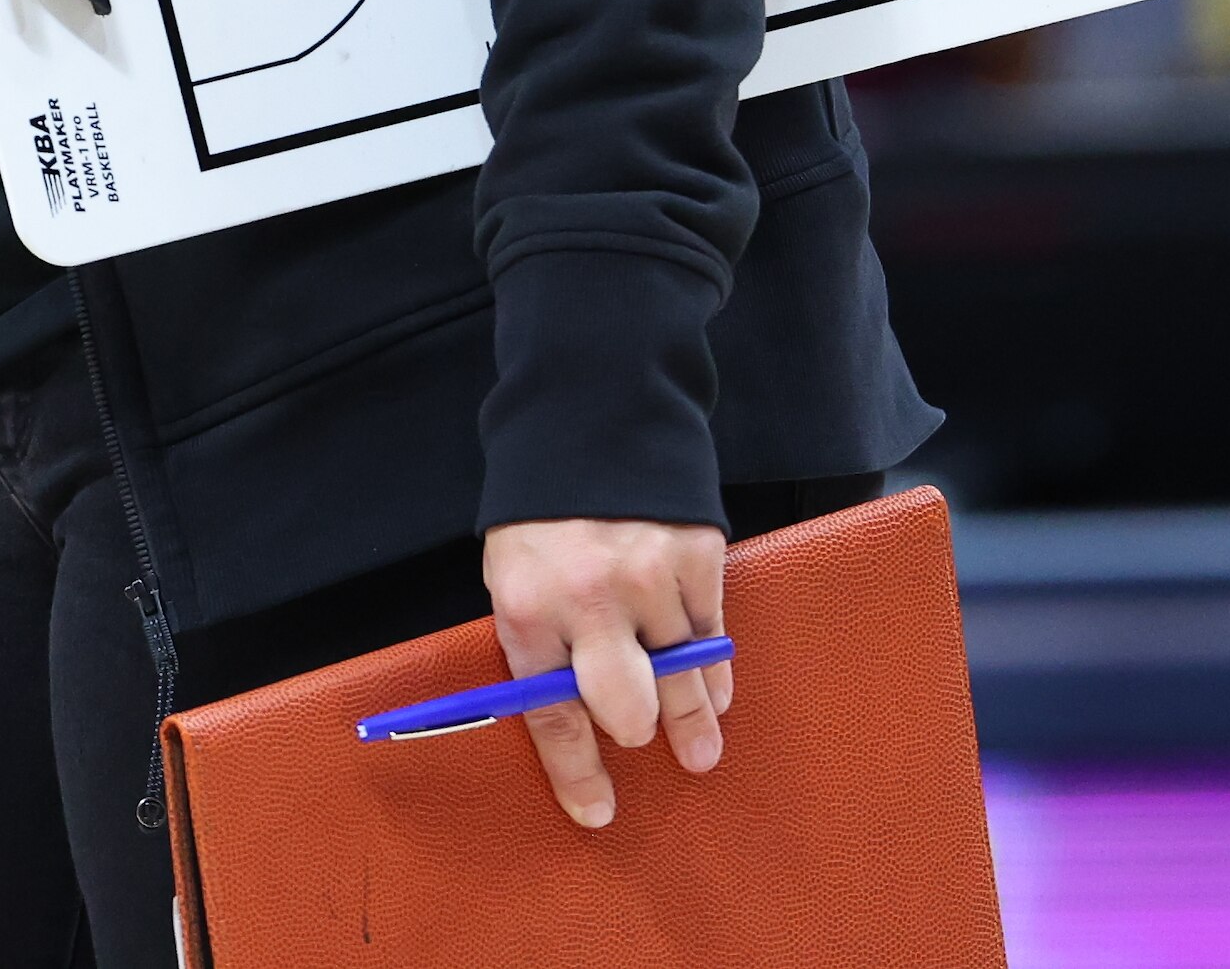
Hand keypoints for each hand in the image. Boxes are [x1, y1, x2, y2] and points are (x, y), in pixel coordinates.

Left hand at [480, 516, 729, 830]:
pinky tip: (716, 688)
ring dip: (694, 717)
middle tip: (645, 740)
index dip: (578, 773)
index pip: (553, 714)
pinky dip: (716, 668)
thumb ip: (540, 642)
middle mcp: (590, 599)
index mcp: (529, 608)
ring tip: (701, 749)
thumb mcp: (513, 575)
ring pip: (684, 680)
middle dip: (638, 731)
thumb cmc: (543, 515)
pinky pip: (713, 637)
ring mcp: (649, 578)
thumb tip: (576, 719)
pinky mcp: (697, 557)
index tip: (598, 812)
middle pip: (629, 710)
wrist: (591, 416)